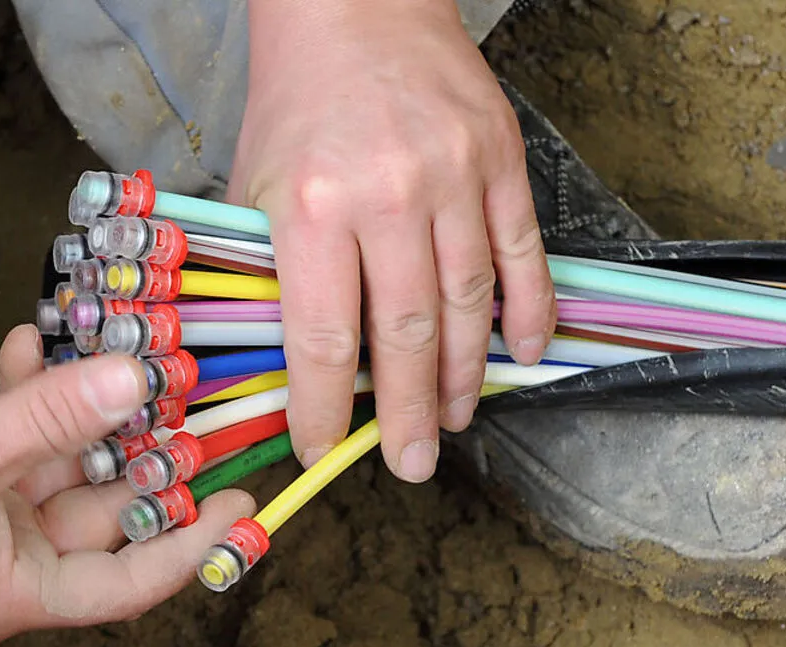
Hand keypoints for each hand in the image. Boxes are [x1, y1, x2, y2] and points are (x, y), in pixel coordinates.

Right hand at [0, 325, 253, 644]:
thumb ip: (50, 418)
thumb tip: (135, 381)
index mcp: (12, 589)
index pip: (127, 583)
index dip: (190, 545)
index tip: (239, 502)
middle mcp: (4, 558)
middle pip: (104, 514)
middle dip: (145, 457)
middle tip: (192, 409)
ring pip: (61, 463)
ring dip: (87, 411)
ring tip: (123, 361)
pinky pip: (11, 435)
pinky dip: (24, 391)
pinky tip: (30, 342)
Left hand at [230, 0, 555, 482]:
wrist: (354, 4)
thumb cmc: (298, 97)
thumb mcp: (256, 184)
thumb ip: (276, 269)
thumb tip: (301, 360)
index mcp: (311, 206)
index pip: (324, 339)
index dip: (325, 409)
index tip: (325, 448)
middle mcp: (387, 196)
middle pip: (406, 336)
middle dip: (409, 413)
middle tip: (412, 461)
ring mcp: (455, 177)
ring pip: (469, 304)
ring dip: (466, 374)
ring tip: (457, 418)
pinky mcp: (501, 159)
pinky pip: (522, 253)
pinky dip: (529, 311)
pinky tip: (526, 352)